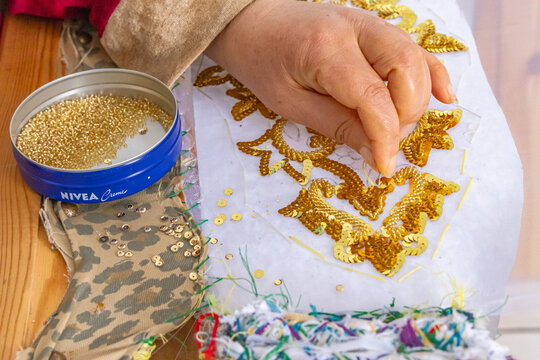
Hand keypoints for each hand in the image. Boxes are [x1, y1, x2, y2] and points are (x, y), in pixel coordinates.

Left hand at [205, 0, 454, 176]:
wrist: (250, 21)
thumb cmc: (260, 63)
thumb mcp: (288, 103)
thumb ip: (335, 125)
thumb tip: (375, 153)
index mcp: (326, 49)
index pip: (373, 97)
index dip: (385, 137)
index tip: (385, 167)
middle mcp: (356, 28)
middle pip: (406, 71)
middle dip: (405, 117)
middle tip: (384, 145)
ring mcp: (369, 23)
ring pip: (416, 59)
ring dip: (416, 100)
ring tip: (398, 128)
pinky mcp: (374, 27)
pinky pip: (413, 48)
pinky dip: (431, 74)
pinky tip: (444, 97)